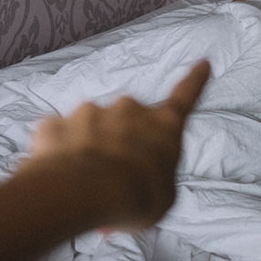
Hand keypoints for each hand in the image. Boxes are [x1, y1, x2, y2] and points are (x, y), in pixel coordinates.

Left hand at [23, 60, 210, 229]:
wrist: (85, 192)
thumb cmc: (136, 198)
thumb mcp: (163, 197)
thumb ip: (156, 177)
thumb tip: (142, 175)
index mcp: (162, 125)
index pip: (185, 98)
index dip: (195, 80)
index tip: (203, 62)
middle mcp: (129, 109)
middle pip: (127, 121)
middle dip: (120, 141)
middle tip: (114, 176)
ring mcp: (90, 112)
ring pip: (90, 129)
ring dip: (88, 149)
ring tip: (84, 183)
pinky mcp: (57, 123)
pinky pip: (59, 137)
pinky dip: (59, 154)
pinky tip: (59, 177)